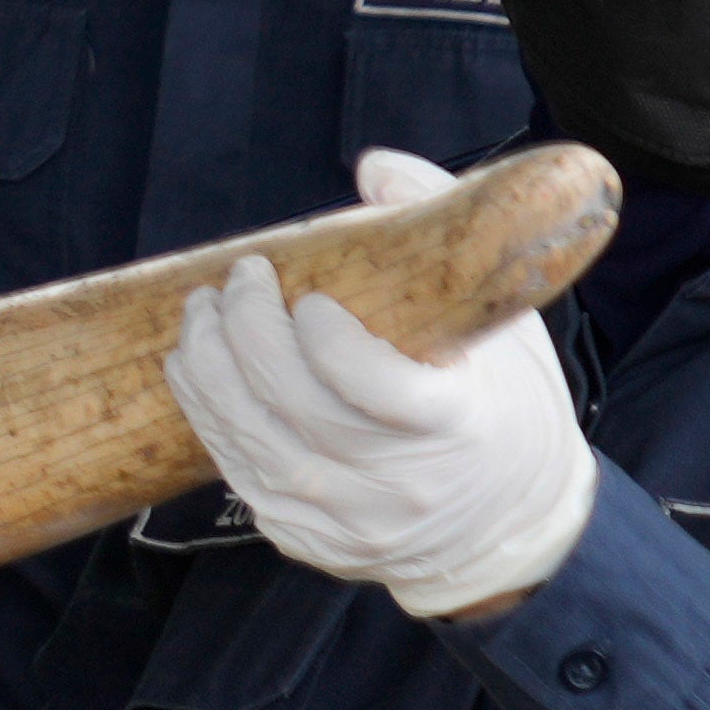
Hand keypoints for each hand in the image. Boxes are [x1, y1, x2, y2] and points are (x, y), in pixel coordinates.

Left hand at [172, 211, 590, 621]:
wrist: (509, 530)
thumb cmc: (510, 412)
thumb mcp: (509, 331)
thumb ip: (454, 239)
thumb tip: (375, 168)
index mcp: (459, 427)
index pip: (372, 387)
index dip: (326, 340)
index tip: (308, 297)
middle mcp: (397, 484)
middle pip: (293, 405)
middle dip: (246, 333)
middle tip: (237, 282)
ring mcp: (347, 520)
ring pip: (248, 439)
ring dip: (208, 370)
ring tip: (200, 315)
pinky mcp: (307, 540)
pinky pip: (238, 473)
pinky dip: (211, 417)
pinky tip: (198, 373)